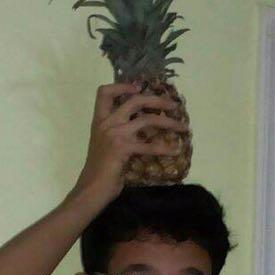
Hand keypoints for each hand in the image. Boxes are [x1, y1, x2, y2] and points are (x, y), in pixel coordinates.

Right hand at [71, 81, 187, 206]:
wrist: (92, 188)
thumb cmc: (99, 170)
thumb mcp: (105, 144)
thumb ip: (117, 132)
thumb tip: (140, 127)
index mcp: (100, 120)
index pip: (104, 92)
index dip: (122, 86)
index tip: (138, 87)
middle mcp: (107, 123)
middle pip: (134, 100)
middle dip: (157, 100)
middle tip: (173, 105)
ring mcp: (115, 134)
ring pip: (147, 119)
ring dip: (169, 122)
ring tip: (183, 127)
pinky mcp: (123, 148)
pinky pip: (149, 146)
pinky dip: (165, 148)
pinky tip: (175, 151)